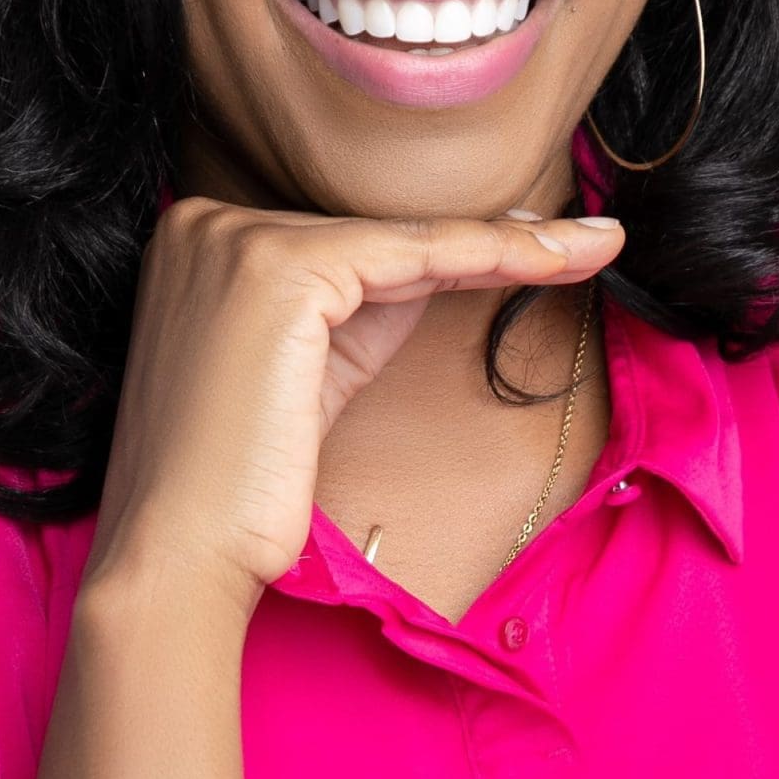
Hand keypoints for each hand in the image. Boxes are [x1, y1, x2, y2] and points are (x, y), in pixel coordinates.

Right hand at [83, 199, 625, 609]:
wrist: (182, 556)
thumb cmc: (247, 480)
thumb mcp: (316, 362)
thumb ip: (367, 299)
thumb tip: (474, 247)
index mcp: (201, 239)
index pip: (354, 236)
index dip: (454, 244)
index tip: (540, 243)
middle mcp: (206, 222)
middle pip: (380, 230)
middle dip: (490, 242)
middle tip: (587, 242)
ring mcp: (234, 238)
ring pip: (407, 238)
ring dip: (514, 245)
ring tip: (596, 247)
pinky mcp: (275, 269)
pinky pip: (413, 256)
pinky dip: (494, 258)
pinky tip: (558, 257)